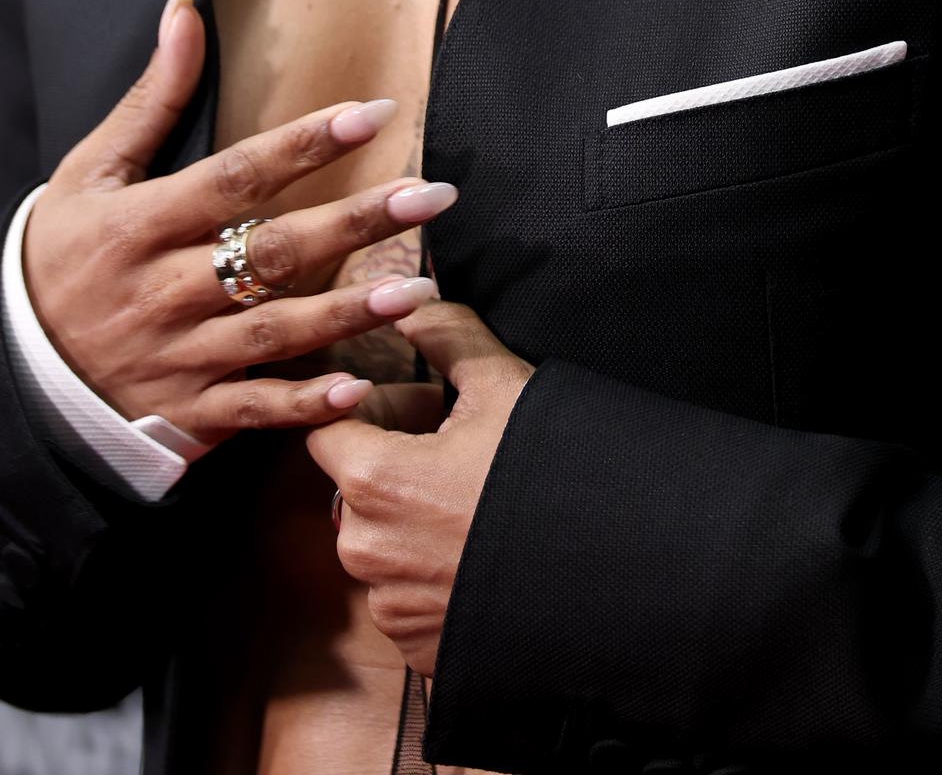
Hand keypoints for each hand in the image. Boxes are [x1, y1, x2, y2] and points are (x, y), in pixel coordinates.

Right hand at [21, 0, 459, 446]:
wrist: (15, 374)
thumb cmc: (61, 255)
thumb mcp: (91, 171)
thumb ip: (155, 94)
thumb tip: (188, 2)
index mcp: (140, 224)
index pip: (235, 176)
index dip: (304, 144)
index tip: (374, 114)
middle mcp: (163, 289)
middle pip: (272, 252)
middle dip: (355, 223)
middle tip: (432, 196)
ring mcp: (178, 355)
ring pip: (274, 333)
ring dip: (348, 313)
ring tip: (421, 291)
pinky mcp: (188, 412)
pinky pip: (251, 410)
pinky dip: (301, 407)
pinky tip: (355, 390)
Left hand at [306, 298, 534, 676]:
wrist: (606, 570)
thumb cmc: (546, 472)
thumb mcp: (501, 384)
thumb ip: (445, 332)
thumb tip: (409, 303)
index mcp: (371, 480)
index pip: (325, 431)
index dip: (370, 410)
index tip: (416, 407)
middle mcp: (364, 549)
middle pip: (354, 485)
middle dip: (395, 460)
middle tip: (461, 446)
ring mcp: (388, 605)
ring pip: (380, 540)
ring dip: (412, 517)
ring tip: (476, 501)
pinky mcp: (413, 646)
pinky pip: (402, 593)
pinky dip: (430, 570)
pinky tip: (480, 550)